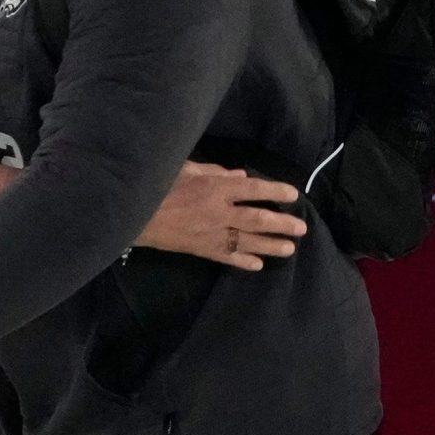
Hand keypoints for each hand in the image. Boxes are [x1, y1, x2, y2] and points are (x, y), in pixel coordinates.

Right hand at [138, 161, 306, 270]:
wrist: (133, 214)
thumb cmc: (158, 185)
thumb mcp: (186, 169)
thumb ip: (215, 172)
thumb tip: (240, 176)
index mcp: (215, 188)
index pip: (253, 189)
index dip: (275, 192)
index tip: (293, 194)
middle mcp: (218, 212)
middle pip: (257, 219)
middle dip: (281, 224)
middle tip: (301, 228)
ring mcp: (211, 234)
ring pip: (247, 241)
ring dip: (271, 246)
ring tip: (290, 248)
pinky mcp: (201, 249)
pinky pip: (226, 257)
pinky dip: (243, 261)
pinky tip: (258, 265)